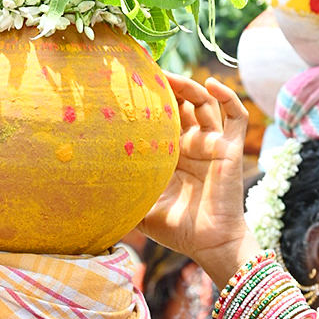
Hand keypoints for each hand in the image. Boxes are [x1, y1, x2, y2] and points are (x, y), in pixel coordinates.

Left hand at [138, 76, 257, 288]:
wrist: (207, 244)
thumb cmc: (176, 228)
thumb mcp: (140, 208)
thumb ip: (119, 197)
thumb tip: (82, 195)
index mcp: (172, 153)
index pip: (163, 117)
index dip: (152, 100)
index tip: (130, 84)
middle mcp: (193, 144)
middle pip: (183, 103)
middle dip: (169, 87)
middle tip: (148, 75)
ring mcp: (213, 144)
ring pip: (206, 103)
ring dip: (192, 87)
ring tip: (173, 79)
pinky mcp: (231, 149)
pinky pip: (236, 116)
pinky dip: (228, 97)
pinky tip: (213, 85)